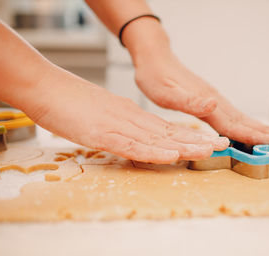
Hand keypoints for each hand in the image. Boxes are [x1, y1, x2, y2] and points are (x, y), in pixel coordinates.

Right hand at [23, 66, 228, 163]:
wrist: (47, 88)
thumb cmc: (72, 102)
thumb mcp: (104, 116)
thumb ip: (122, 128)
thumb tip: (136, 139)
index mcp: (132, 116)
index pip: (166, 128)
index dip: (190, 136)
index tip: (210, 141)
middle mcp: (131, 119)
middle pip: (169, 132)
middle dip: (197, 140)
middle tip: (222, 145)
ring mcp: (118, 126)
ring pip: (157, 138)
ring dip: (184, 145)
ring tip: (209, 150)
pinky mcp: (103, 133)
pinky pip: (133, 145)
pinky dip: (154, 151)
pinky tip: (171, 155)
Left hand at [134, 51, 268, 144]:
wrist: (155, 59)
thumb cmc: (156, 77)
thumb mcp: (166, 92)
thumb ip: (189, 101)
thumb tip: (213, 104)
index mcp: (206, 103)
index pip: (232, 123)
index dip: (252, 135)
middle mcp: (214, 101)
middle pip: (243, 120)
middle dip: (265, 131)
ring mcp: (213, 99)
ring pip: (240, 117)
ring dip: (259, 127)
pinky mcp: (209, 100)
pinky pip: (231, 115)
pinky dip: (244, 123)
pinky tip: (249, 127)